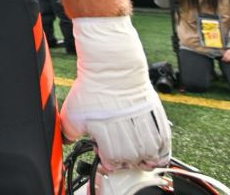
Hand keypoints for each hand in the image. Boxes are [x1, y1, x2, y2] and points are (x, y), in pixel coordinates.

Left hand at [60, 18, 171, 170]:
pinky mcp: (155, 115)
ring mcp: (143, 124)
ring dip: (144, 157)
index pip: (112, 162)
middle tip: (118, 153)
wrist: (112, 66)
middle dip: (124, 160)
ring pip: (150, 152)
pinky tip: (155, 150)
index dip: (107, 162)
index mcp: (108, 136)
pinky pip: (163, 139)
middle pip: (132, 160)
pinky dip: (161, 148)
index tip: (104, 156)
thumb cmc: (92, 88)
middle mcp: (128, 133)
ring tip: (139, 157)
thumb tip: (66, 141)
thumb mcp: (72, 112)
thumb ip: (68, 132)